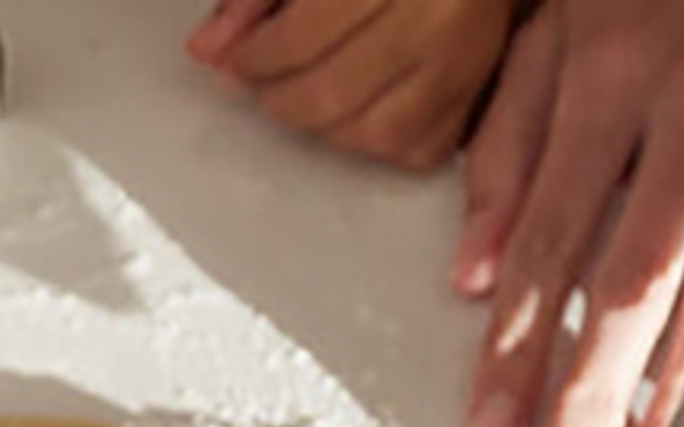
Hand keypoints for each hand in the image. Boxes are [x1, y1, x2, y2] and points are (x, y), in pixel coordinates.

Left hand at [186, 0, 518, 169]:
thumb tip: (208, 51)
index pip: (302, 37)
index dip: (254, 58)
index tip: (236, 60)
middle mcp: (432, 20)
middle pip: (333, 93)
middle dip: (279, 98)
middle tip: (262, 83)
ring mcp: (460, 65)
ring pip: (375, 133)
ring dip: (323, 127)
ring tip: (304, 97)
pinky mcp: (475, 96)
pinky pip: (418, 149)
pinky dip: (377, 144)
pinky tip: (355, 113)